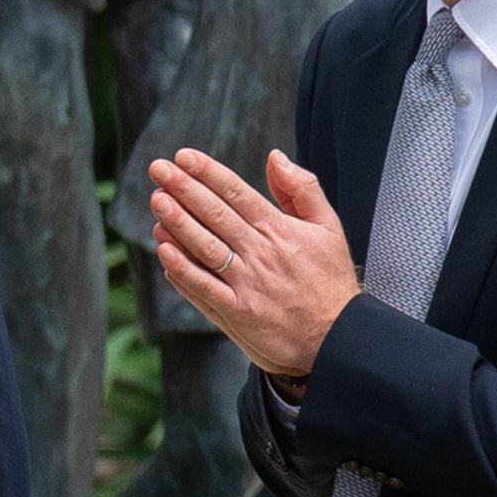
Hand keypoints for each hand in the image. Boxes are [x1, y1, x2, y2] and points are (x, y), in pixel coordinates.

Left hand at [150, 146, 359, 379]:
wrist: (339, 339)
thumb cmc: (330, 281)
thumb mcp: (329, 227)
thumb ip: (302, 189)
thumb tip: (275, 156)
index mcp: (280, 230)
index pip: (237, 193)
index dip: (208, 172)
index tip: (183, 157)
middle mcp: (260, 254)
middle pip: (215, 215)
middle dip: (184, 189)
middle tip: (158, 169)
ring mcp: (247, 285)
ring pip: (206, 248)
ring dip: (179, 224)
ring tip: (157, 201)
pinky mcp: (239, 314)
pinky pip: (205, 289)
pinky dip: (183, 271)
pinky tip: (164, 251)